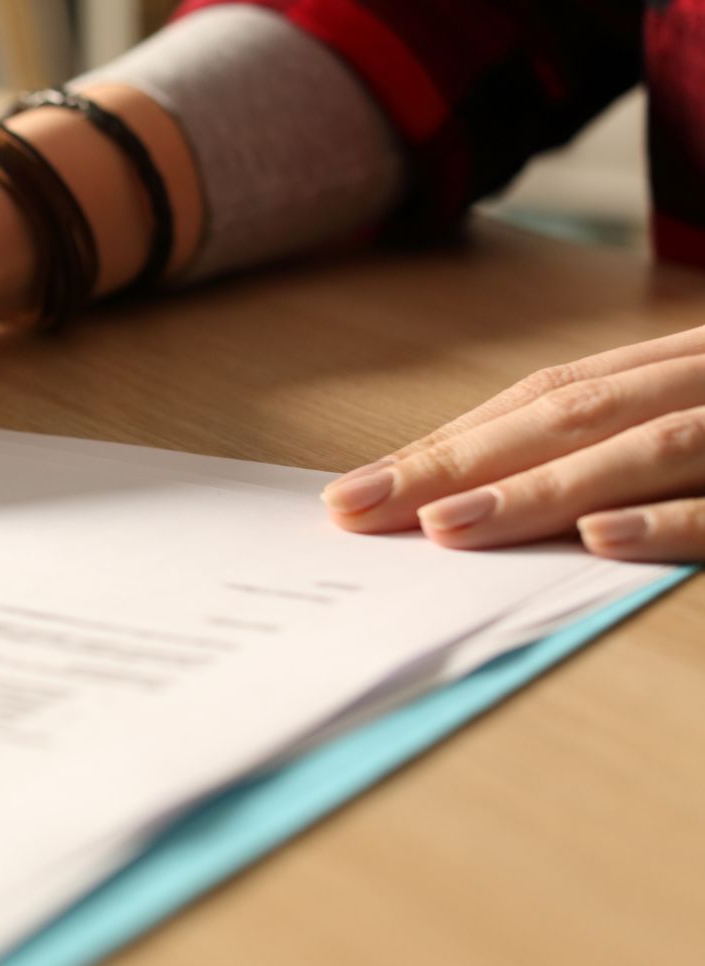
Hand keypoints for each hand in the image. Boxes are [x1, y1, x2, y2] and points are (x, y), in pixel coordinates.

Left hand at [323, 324, 704, 561]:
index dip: (453, 440)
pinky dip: (665, 519)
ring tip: (446, 524)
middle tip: (362, 506)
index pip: (549, 397)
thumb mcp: (702, 401)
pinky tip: (598, 537)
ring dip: (540, 488)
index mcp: (683, 364)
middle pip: (574, 416)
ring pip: (646, 448)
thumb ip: (622, 431)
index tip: (359, 487)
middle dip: (460, 463)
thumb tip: (483, 490)